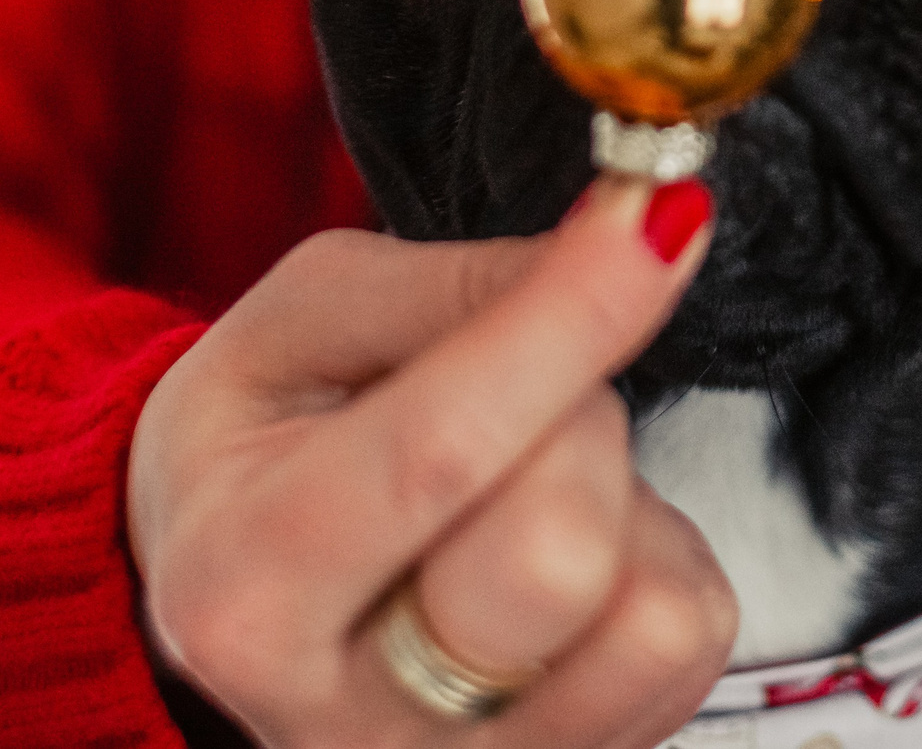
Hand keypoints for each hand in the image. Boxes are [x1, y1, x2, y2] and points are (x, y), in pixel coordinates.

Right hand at [128, 174, 733, 747]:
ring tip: (534, 490)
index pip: (443, 453)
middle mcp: (351, 717)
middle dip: (576, 425)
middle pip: (562, 554)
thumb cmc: (259, 444)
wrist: (228, 603)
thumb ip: (454, 286)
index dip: (569, 324)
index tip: (653, 222)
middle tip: (521, 399)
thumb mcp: (300, 323)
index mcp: (250, 582)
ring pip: (653, 613)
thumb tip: (628, 239)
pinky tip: (568, 563)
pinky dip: (654, 565)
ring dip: (625, 508)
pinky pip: (693, 642)